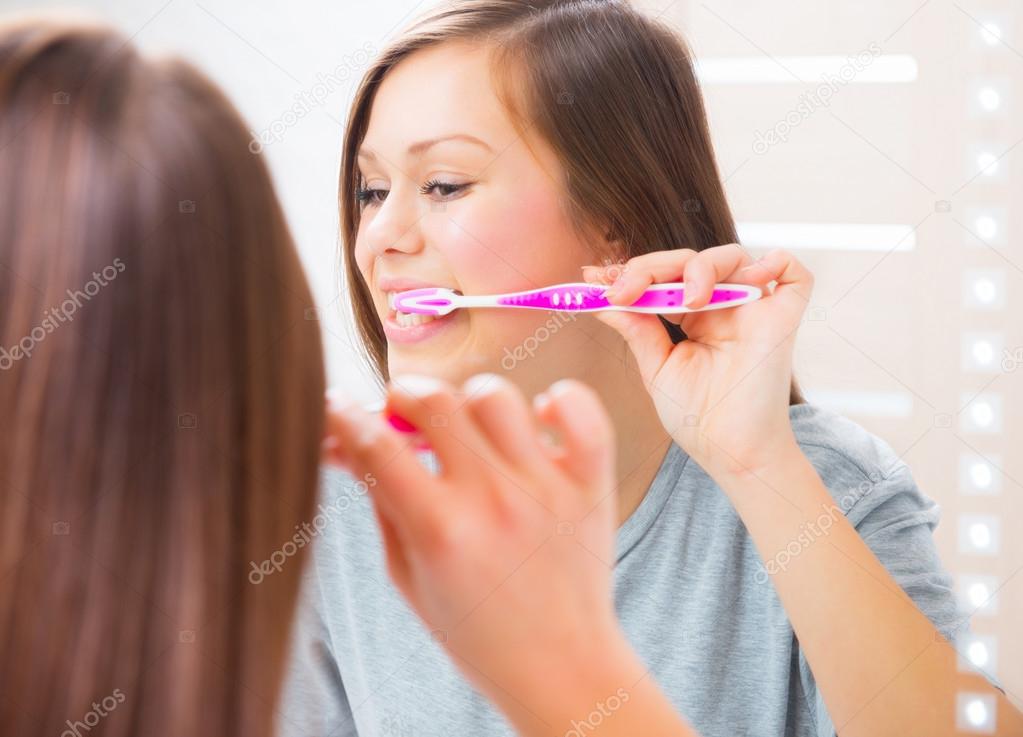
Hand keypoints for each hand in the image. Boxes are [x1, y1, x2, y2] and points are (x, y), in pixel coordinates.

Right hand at [324, 374, 625, 704]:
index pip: (377, 445)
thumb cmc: (476, 629)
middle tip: (402, 412)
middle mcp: (494, 501)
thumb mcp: (408, 574)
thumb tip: (351, 443)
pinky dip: (561, 399)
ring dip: (469, 400)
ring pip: (498, 397)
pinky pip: (581, 410)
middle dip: (403, 396)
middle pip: (435, 403)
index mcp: (441, 531)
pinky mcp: (589, 485)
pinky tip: (539, 418)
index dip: (345, 415)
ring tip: (468, 427)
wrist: (559, 666)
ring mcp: (546, 489)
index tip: (339, 406)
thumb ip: (381, 501)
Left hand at [583, 244, 811, 478]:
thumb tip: (604, 299)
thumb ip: (636, 330)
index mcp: (693, 317)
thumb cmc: (697, 417)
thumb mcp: (657, 368)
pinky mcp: (784, 318)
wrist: (730, 452)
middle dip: (651, 268)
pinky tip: (750, 279)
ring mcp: (754, 310)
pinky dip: (776, 262)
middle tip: (624, 290)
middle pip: (690, 261)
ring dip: (702, 267)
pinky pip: (794, 274)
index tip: (594, 277)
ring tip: (687, 299)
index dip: (632, 272)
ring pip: (733, 258)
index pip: (663, 278)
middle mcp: (724, 307)